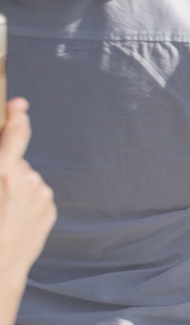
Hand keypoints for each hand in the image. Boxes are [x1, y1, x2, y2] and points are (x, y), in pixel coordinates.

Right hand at [0, 100, 57, 281]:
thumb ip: (1, 163)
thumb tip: (3, 145)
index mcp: (1, 173)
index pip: (15, 133)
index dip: (17, 115)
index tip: (18, 104)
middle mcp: (25, 180)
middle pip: (14, 160)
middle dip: (2, 167)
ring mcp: (40, 195)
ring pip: (23, 179)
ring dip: (11, 186)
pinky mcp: (49, 209)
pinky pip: (34, 195)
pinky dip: (22, 201)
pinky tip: (9, 219)